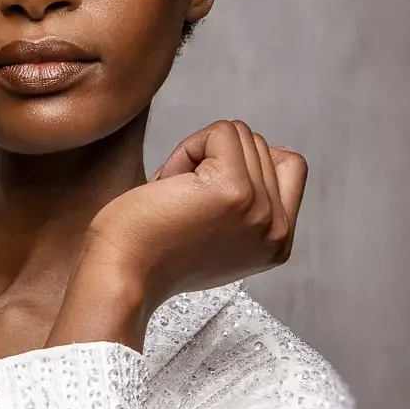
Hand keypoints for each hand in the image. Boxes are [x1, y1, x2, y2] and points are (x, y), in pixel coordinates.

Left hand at [47, 120, 307, 349]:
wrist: (119, 276)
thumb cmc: (151, 254)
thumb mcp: (221, 235)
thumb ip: (253, 203)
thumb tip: (280, 150)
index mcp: (278, 242)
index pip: (290, 166)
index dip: (243, 163)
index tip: (206, 196)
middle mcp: (277, 230)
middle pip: (261, 146)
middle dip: (213, 162)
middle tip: (181, 204)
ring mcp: (260, 210)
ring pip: (241, 136)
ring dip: (196, 157)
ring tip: (175, 198)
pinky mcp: (234, 190)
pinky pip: (221, 132)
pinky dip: (187, 149)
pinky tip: (170, 186)